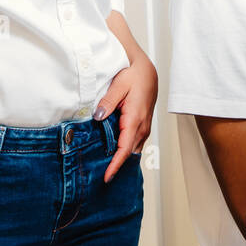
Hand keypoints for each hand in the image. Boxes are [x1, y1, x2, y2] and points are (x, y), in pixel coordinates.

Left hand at [93, 56, 156, 182]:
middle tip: (100, 175)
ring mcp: (144, 126)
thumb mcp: (119, 84)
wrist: (146, 68)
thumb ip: (108, 101)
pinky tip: (114, 151)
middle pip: (129, 153)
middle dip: (116, 165)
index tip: (107, 177)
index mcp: (135, 118)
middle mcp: (142, 126)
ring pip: (133, 149)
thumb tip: (98, 116)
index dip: (116, 164)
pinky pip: (134, 142)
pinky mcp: (143, 124)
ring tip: (105, 166)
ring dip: (121, 158)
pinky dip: (125, 149)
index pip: (125, 148)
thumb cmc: (134, 74)